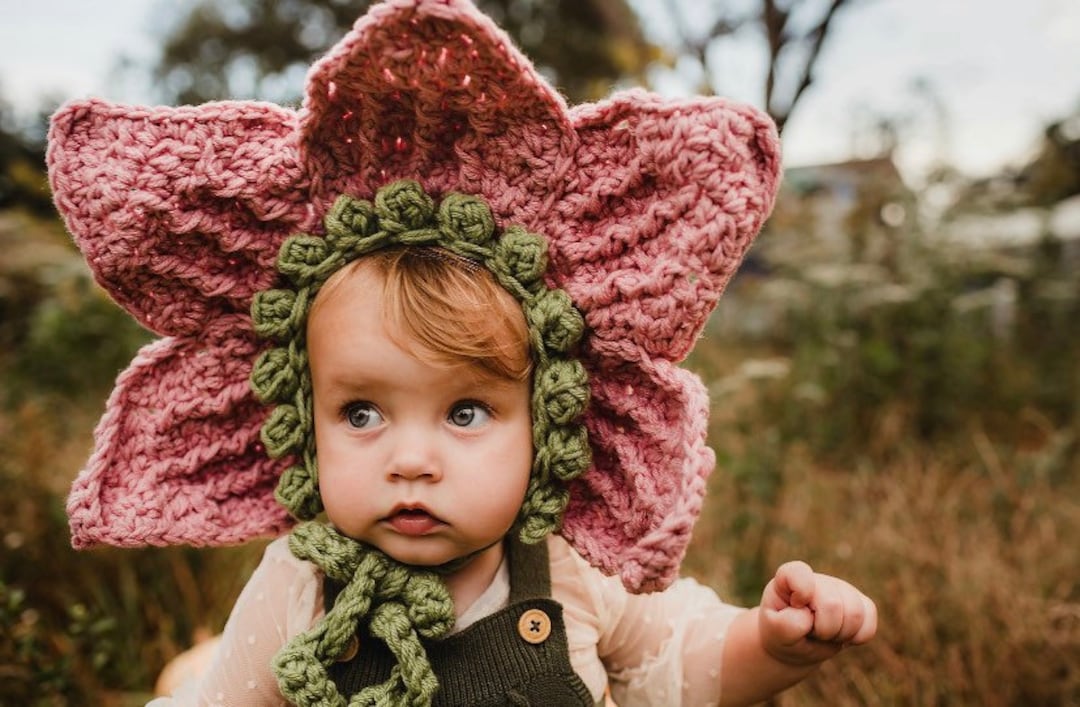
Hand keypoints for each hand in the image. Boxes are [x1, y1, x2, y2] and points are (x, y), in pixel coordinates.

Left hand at [758, 561, 876, 665]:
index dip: (802, 593)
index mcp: (789, 577)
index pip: (799, 573)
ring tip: (825, 635)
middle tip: (812, 632)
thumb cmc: (781, 633)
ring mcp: (842, 589)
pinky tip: (842, 637)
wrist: (795, 645)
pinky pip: (870, 622)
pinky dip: (857, 638)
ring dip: (840, 634)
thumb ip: (786, 624)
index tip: (795, 606)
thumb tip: (808, 617)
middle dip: (822, 629)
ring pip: (856, 613)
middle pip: (832, 603)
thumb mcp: (774, 631)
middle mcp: (819, 580)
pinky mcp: (862, 604)